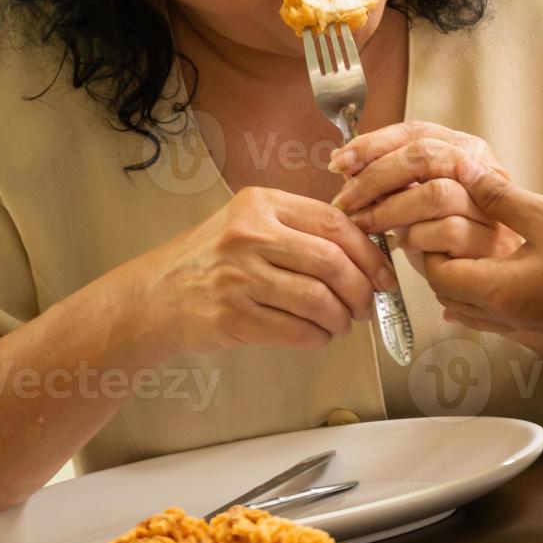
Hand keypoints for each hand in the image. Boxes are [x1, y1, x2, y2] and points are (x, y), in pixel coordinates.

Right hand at [120, 187, 396, 359]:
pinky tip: (319, 335)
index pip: (334, 223)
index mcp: (262, 204)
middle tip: (367, 305)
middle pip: (331, 263)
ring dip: (342, 318)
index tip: (384, 275)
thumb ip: (301, 229)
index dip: (369, 253)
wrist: (157, 295)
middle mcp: (249, 236)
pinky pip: (296, 331)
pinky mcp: (232, 317)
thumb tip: (368, 253)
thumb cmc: (214, 260)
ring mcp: (238, 277)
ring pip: (318, 300)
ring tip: (343, 323)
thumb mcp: (251, 224)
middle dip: (361, 290)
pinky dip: (318, 337)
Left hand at [329, 122, 520, 278]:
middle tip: (345, 199)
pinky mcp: (490, 242)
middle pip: (424, 155)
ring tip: (366, 224)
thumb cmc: (445, 239)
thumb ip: (388, 179)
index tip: (339, 161)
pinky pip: (446, 231)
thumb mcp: (414, 200)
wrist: (479, 280)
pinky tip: (403, 246)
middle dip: (375, 176)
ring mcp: (491, 206)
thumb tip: (343, 164)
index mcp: (467, 151)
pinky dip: (416, 238)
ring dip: (389, 210)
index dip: (373, 144)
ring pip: (434, 193)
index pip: (416, 132)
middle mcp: (485, 171)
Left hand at [422, 158, 542, 334]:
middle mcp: (509, 316)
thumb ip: (499, 196)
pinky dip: (485, 292)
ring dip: (461, 279)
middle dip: (439, 262)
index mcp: (501, 291)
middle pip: (450, 296)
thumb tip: (464, 171)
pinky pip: (498, 314)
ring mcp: (530, 324)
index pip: (439, 275)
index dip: (427, 246)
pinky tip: (493, 269)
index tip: (427, 216)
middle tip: (439, 226)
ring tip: (464, 243)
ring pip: (474, 308)